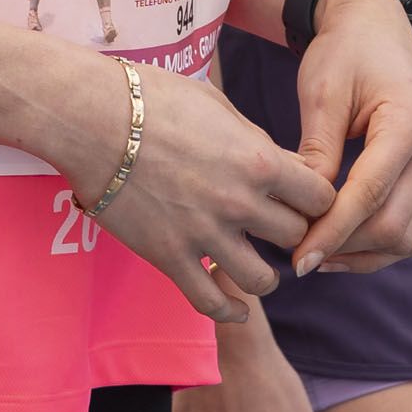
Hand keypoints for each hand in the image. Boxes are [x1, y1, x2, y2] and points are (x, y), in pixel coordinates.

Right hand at [45, 51, 330, 326]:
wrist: (91, 119)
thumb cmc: (153, 99)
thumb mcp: (218, 106)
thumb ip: (256, 141)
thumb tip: (281, 164)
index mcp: (258, 160)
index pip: (320, 198)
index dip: (315, 199)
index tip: (301, 199)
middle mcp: (239, 203)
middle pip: (296, 237)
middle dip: (290, 231)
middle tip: (276, 229)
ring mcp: (205, 235)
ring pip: (263, 279)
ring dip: (266, 274)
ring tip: (257, 266)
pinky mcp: (170, 257)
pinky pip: (212, 302)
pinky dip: (231, 311)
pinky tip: (237, 308)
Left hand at [281, 0, 411, 276]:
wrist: (373, 25)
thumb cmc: (343, 50)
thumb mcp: (322, 92)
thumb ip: (317, 151)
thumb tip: (305, 212)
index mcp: (411, 120)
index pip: (371, 192)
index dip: (333, 231)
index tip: (299, 258)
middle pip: (393, 224)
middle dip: (344, 247)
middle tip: (297, 258)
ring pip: (404, 236)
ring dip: (359, 253)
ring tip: (313, 255)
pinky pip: (405, 225)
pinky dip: (371, 243)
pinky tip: (335, 244)